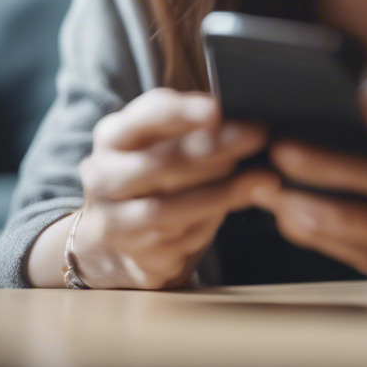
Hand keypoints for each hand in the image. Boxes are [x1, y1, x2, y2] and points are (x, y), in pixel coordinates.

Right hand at [74, 87, 280, 289]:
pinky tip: (237, 208)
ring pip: (166, 210)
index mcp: (114, 136)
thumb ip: (191, 126)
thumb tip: (242, 120)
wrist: (113, 233)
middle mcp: (104, 177)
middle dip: (212, 149)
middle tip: (256, 136)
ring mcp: (113, 221)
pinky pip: (175, 242)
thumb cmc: (152, 171)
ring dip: (219, 193)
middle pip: (159, 164)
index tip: (216, 110)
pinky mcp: (133, 257)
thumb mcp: (159, 140)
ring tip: (262, 179)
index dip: (180, 113)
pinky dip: (210, 224)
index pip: (144, 117)